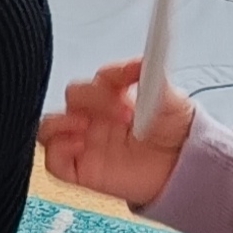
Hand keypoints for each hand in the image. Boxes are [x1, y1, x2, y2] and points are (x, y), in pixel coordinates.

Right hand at [41, 61, 194, 208]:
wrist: (182, 173)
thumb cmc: (175, 139)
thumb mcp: (175, 102)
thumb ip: (157, 79)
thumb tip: (146, 59)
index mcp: (116, 97)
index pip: (101, 78)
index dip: (114, 76)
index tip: (133, 77)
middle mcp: (97, 117)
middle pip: (73, 96)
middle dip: (94, 99)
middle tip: (124, 113)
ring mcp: (86, 143)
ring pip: (50, 126)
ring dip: (63, 122)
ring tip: (88, 127)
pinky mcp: (80, 170)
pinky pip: (52, 159)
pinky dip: (58, 150)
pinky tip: (81, 146)